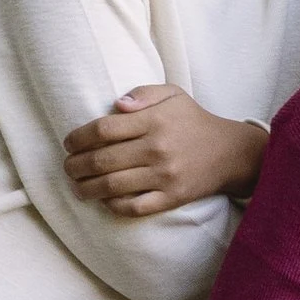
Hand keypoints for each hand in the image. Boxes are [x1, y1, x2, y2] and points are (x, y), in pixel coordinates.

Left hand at [63, 85, 265, 215]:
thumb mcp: (173, 95)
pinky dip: (113, 206)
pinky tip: (104, 200)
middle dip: (75, 166)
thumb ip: (143, 93)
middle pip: (102, 160)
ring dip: (86, 188)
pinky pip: (134, 207)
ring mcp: (165, 176)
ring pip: (112, 186)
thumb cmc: (194, 121)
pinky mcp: (172, 197)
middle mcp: (158, 148)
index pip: (103, 129)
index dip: (78, 137)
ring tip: (77, 186)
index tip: (69, 143)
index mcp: (154, 120)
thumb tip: (116, 105)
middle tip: (68, 167)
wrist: (232, 153)